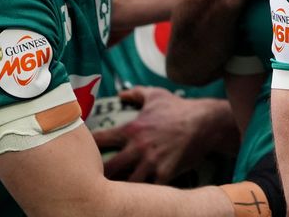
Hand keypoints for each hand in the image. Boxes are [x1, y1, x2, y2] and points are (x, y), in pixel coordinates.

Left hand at [92, 86, 236, 183]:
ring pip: (126, 184)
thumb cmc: (179, 108)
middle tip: (93, 179)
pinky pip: (148, 190)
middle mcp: (138, 147)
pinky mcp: (165, 174)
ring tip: (113, 191)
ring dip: (120, 187)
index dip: (86, 147)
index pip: (99, 140)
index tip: (82, 152)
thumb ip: (135, 93)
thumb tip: (120, 94)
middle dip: (97, 175)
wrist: (206, 122)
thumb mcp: (156, 95)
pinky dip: (142, 193)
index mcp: (132, 129)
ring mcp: (152, 162)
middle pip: (107, 169)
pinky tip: (138, 194)